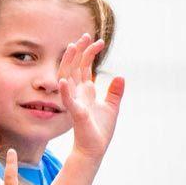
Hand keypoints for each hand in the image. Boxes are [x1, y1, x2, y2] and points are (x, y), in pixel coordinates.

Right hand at [58, 33, 125, 161]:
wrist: (94, 148)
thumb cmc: (100, 130)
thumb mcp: (112, 107)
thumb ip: (115, 92)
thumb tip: (121, 77)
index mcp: (86, 91)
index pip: (85, 66)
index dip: (90, 53)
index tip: (99, 41)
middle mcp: (78, 93)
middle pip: (74, 67)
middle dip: (79, 51)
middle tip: (85, 36)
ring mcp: (75, 102)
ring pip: (67, 77)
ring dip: (69, 62)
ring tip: (73, 47)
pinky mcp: (76, 114)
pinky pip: (67, 101)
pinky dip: (64, 91)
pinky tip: (64, 80)